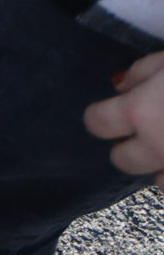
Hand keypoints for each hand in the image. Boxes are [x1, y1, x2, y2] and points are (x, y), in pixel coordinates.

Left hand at [86, 51, 163, 182]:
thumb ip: (140, 72)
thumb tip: (118, 85)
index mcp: (142, 111)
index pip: (97, 124)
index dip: (101, 117)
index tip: (107, 113)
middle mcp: (159, 146)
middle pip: (123, 161)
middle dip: (127, 148)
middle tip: (143, 132)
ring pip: (159, 181)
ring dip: (160, 166)